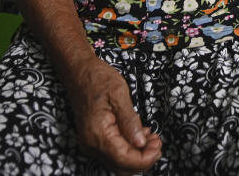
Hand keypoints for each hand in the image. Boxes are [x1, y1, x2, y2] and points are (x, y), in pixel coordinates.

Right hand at [66, 57, 161, 173]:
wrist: (79, 72)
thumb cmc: (97, 79)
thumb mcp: (119, 94)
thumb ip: (130, 121)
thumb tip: (140, 142)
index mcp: (98, 133)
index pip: (124, 159)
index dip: (144, 158)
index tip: (159, 146)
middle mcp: (91, 143)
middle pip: (121, 166)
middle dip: (143, 159)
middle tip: (157, 142)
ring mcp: (90, 143)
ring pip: (118, 162)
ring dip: (137, 155)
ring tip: (151, 137)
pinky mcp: (93, 139)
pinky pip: (113, 152)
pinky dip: (129, 149)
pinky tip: (140, 135)